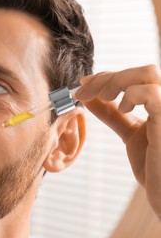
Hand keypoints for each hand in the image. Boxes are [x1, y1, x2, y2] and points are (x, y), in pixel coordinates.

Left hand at [75, 65, 160, 220]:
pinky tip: (122, 108)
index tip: (84, 84)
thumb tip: (89, 98)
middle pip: (141, 71)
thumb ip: (112, 114)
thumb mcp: (130, 133)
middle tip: (83, 92)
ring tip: (103, 98)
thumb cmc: (154, 166)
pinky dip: (131, 95)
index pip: (136, 76)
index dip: (108, 76)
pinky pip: (151, 94)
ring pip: (147, 73)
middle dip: (107, 78)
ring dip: (116, 82)